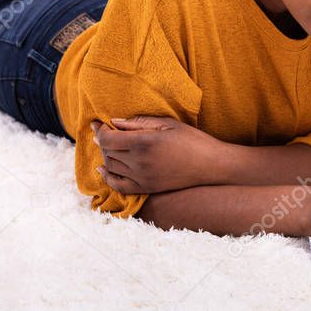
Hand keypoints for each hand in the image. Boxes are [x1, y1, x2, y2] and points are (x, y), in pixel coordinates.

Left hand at [93, 116, 228, 194]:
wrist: (211, 166)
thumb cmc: (192, 140)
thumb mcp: (168, 124)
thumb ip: (140, 122)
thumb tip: (114, 122)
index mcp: (145, 142)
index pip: (108, 138)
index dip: (99, 130)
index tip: (99, 124)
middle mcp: (140, 161)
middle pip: (107, 151)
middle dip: (103, 140)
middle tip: (105, 132)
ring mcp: (142, 177)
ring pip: (111, 166)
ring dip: (106, 155)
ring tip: (110, 146)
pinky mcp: (147, 188)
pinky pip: (118, 185)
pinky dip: (107, 177)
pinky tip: (104, 169)